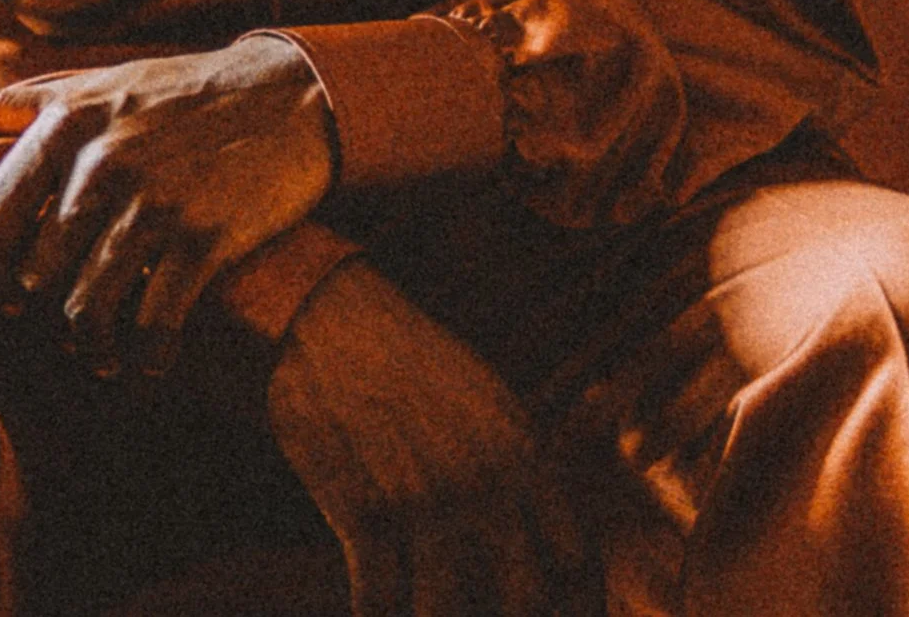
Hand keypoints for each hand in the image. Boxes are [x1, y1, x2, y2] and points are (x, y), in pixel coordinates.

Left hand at [0, 32, 335, 373]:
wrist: (286, 96)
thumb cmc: (174, 94)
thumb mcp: (87, 85)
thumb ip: (3, 104)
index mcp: (66, 122)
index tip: (7, 294)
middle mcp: (102, 160)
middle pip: (37, 274)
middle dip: (42, 314)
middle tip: (60, 326)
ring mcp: (153, 200)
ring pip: (87, 307)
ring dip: (90, 346)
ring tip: (101, 353)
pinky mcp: (201, 237)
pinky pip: (152, 325)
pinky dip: (146, 358)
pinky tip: (149, 364)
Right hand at [264, 256, 595, 616]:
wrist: (333, 322)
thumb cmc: (414, 368)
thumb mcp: (488, 404)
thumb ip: (520, 471)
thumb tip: (548, 540)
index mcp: (522, 453)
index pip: (575, 557)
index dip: (574, 604)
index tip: (554, 613)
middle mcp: (484, 482)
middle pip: (526, 599)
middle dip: (507, 616)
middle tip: (480, 608)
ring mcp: (425, 499)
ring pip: (444, 615)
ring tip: (420, 609)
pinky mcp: (364, 511)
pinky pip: (378, 604)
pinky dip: (374, 615)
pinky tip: (374, 609)